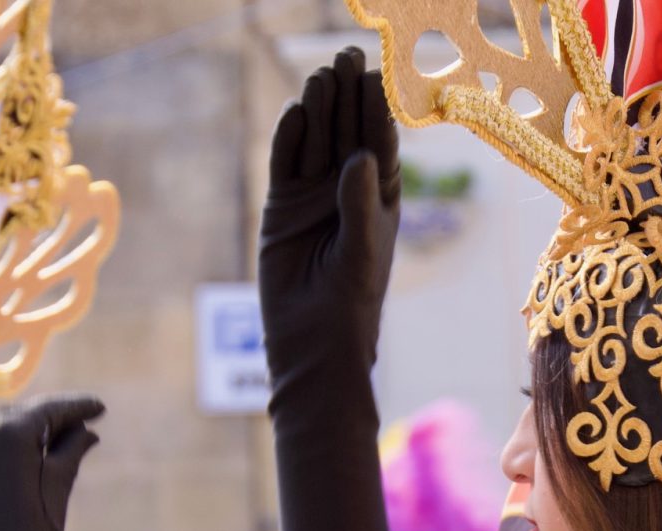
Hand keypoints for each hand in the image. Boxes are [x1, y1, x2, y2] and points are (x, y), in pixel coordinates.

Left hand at [0, 395, 103, 530]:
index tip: (97, 407)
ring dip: (4, 438)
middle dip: (39, 422)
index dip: (76, 407)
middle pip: (9, 417)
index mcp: (4, 434)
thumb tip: (85, 430)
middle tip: (71, 430)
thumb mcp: (56, 497)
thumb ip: (68, 454)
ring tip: (34, 453)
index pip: (47, 409)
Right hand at [259, 48, 400, 406]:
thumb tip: (360, 157)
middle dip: (347, 97)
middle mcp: (347, 190)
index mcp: (380, 198)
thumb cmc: (351, 302)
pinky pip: (284, 163)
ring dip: (319, 109)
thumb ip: (361, 204)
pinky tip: (295, 112)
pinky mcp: (281, 207)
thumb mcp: (362, 250)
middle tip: (345, 57)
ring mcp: (312, 196)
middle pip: (346, 132)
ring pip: (314, 141)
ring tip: (321, 76)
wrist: (313, 341)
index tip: (375, 76)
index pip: (379, 144)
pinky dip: (288, 138)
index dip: (376, 110)